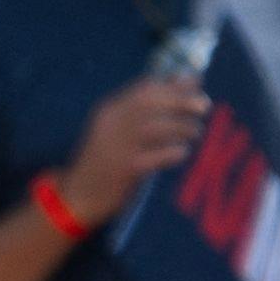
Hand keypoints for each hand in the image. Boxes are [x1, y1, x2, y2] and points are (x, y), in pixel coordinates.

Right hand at [63, 73, 209, 224]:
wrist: (75, 197)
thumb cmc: (101, 161)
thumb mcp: (113, 129)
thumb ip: (140, 110)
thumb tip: (180, 84)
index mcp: (108, 111)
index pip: (144, 88)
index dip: (174, 84)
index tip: (196, 84)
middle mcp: (112, 125)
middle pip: (152, 102)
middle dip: (182, 100)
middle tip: (204, 106)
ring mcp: (118, 147)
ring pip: (157, 127)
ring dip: (183, 126)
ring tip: (194, 131)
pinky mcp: (126, 169)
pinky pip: (158, 155)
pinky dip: (175, 151)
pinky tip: (182, 153)